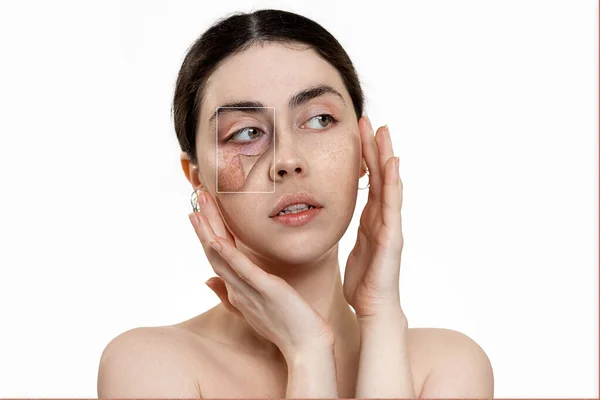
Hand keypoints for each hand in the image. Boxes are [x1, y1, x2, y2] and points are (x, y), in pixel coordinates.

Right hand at [188, 191, 333, 357]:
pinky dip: (228, 255)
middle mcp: (237, 289)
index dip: (207, 231)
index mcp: (236, 289)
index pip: (218, 255)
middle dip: (204, 223)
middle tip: (195, 196)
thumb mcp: (253, 307)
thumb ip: (229, 293)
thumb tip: (206, 279)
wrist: (306, 347)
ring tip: (197, 209)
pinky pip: (242, 271)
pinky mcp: (266, 290)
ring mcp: (248, 290)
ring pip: (221, 258)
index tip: (201, 209)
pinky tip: (216, 240)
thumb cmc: (285, 327)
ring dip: (207, 232)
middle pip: (214, 252)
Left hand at [343, 116, 404, 320]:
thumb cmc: (363, 281)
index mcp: (371, 218)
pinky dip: (393, 184)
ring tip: (383, 132)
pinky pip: (392, 206)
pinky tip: (392, 164)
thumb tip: (335, 215)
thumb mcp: (352, 247)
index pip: (368, 180)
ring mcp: (391, 225)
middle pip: (380, 176)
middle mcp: (383, 217)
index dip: (364, 156)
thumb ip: (349, 228)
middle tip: (370, 120)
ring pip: (389, 184)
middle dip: (376, 148)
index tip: (357, 132)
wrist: (375, 307)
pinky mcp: (392, 237)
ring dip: (387, 157)